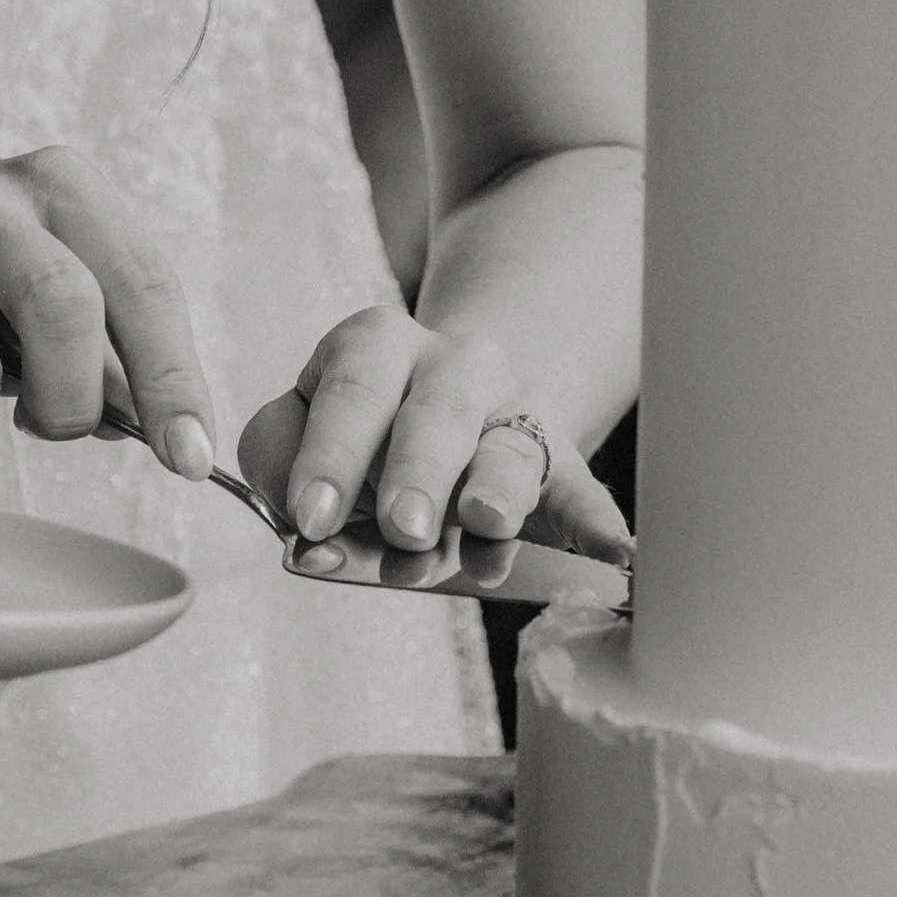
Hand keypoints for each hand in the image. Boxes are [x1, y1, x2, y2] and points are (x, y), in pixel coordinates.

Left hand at [237, 310, 632, 565]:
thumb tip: (302, 528)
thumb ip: (281, 465)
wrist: (446, 409)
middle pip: (438, 412)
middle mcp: (453, 366)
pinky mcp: (558, 466)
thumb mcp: (303, 428)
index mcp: (375, 345)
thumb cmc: (359, 434)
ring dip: (498, 492)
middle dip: (419, 472)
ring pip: (511, 451)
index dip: (330, 455)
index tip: (313, 518)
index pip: (353, 390)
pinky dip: (597, 524)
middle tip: (403, 530)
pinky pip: (581, 493)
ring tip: (485, 523)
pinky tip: (614, 551)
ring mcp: (512, 414)